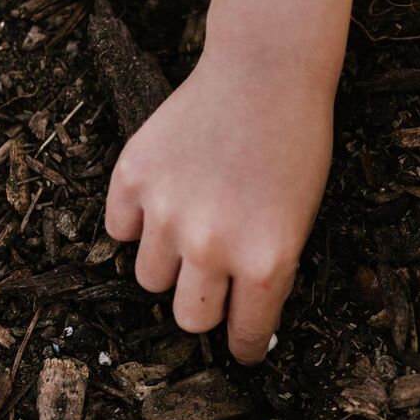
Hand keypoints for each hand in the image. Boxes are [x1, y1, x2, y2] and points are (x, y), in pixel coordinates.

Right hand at [104, 48, 333, 363]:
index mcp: (265, 261)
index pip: (244, 334)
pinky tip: (163, 195)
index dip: (245, 346)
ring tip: (190, 224)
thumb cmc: (294, 143)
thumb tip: (237, 315)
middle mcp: (212, 245)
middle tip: (214, 278)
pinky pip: (119, 228)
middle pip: (188, 318)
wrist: (266, 71)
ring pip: (149, 278)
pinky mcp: (133, 178)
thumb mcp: (300, 219)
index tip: (243, 348)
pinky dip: (136, 221)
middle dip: (204, 305)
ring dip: (168, 263)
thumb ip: (266, 268)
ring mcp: (167, 212)